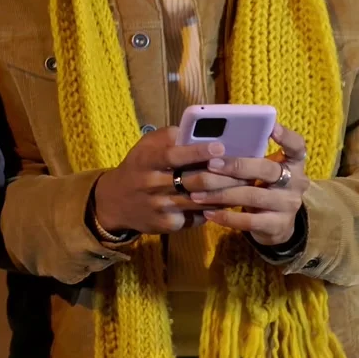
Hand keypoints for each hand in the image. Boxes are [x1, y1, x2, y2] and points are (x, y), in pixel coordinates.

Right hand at [94, 126, 241, 234]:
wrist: (116, 201)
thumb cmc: (139, 165)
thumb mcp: (146, 146)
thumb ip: (169, 137)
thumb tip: (197, 132)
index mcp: (146, 160)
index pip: (173, 156)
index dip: (197, 152)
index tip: (220, 146)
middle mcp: (151, 185)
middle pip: (190, 181)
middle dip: (219, 175)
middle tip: (243, 168)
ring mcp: (159, 207)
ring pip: (197, 201)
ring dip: (221, 193)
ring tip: (242, 184)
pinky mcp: (166, 225)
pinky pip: (194, 216)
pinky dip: (212, 209)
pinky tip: (227, 202)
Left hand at [189, 123, 308, 246]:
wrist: (276, 224)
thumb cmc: (264, 185)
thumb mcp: (263, 169)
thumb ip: (252, 154)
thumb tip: (216, 140)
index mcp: (294, 162)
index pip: (297, 146)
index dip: (286, 136)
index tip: (271, 127)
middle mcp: (296, 182)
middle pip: (267, 170)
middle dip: (237, 166)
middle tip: (210, 164)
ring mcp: (289, 205)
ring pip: (253, 196)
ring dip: (222, 194)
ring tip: (198, 193)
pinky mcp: (278, 226)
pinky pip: (249, 221)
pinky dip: (226, 216)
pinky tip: (208, 212)